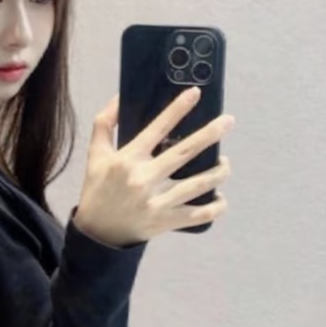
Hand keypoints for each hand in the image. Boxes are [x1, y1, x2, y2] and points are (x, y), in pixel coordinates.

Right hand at [74, 87, 233, 247]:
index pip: (157, 128)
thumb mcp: (95, 154)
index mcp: (128, 159)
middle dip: (210, 134)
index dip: (177, 109)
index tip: (195, 93)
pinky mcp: (167, 221)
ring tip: (225, 163)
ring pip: (199, 184)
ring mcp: (158, 202)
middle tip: (229, 121)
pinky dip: (216, 207)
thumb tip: (121, 97)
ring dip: (219, 172)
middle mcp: (145, 179)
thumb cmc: (98, 188)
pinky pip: (200, 215)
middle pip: (185, 152)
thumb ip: (105, 123)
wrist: (97, 233)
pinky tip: (221, 198)